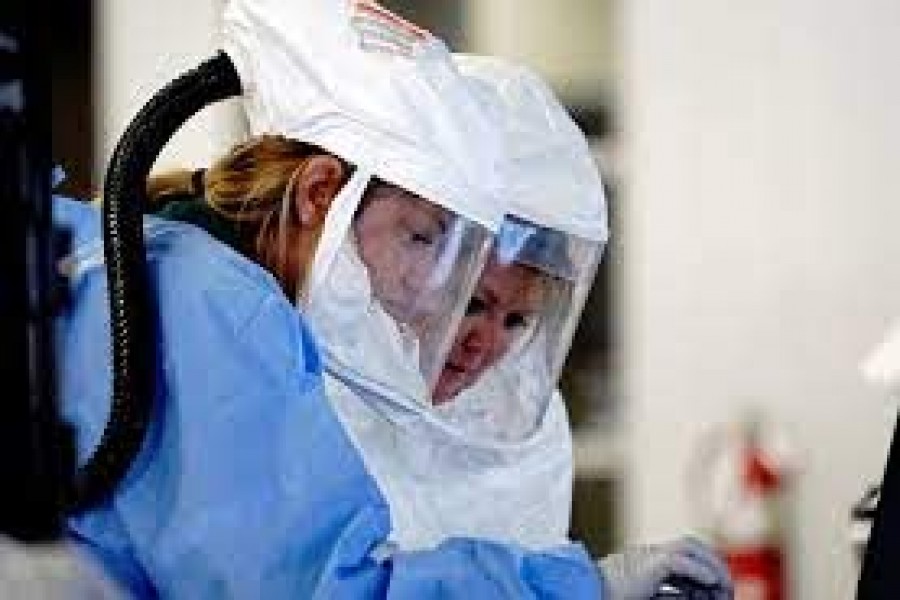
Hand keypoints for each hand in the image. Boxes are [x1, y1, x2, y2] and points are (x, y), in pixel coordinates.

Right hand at [597, 537, 732, 598]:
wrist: (583, 592)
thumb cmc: (604, 594)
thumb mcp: (641, 594)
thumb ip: (660, 594)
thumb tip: (684, 595)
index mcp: (644, 561)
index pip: (682, 557)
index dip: (701, 570)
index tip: (714, 588)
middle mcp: (648, 553)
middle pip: (690, 548)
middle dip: (711, 564)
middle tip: (726, 587)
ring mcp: (647, 555)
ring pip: (690, 549)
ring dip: (711, 566)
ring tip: (724, 586)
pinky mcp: (648, 563)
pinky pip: (680, 563)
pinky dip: (699, 571)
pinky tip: (712, 583)